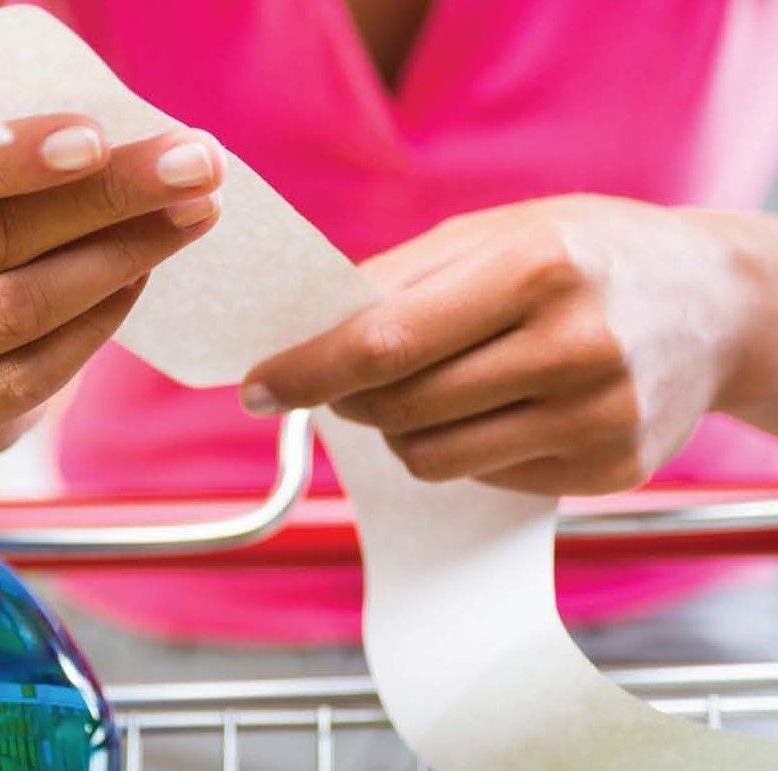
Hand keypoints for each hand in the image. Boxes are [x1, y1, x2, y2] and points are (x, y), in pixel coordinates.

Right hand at [0, 114, 223, 453]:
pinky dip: (101, 320)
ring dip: (121, 256)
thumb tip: (136, 140)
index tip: (101, 138)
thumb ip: (6, 165)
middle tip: (192, 168)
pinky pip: (37, 371)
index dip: (14, 160)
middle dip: (108, 198)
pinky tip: (141, 278)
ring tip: (190, 216)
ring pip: (21, 307)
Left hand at [242, 195, 766, 494]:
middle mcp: (574, 347)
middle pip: (401, 407)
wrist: (715, 302)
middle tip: (342, 379)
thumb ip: (401, 278)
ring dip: (398, 429)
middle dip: (348, 398)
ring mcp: (598, 418)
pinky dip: (461, 446)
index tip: (256, 387)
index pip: (386, 342)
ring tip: (422, 388)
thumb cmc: (588, 254)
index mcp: (535, 268)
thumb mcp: (498, 232)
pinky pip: (483, 476)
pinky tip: (492, 406)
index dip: (306, 370)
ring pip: (432, 456)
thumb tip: (309, 328)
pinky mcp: (610, 468)